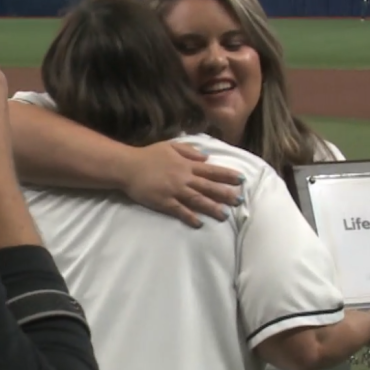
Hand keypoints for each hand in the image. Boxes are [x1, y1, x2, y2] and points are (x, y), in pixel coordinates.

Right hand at [119, 141, 243, 227]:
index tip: (241, 179)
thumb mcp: (171, 146)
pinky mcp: (164, 202)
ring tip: (224, 215)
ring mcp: (174, 191)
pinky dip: (190, 217)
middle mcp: (184, 178)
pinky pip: (180, 211)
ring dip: (212, 208)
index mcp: (187, 164)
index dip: (227, 175)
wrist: (128, 166)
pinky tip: (200, 223)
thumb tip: (207, 157)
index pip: (211, 170)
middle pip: (209, 187)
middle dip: (225, 194)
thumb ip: (190, 150)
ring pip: (198, 200)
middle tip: (239, 201)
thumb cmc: (149, 155)